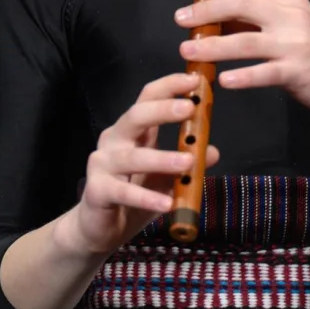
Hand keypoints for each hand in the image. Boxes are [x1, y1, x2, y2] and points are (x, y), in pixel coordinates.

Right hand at [60, 72, 219, 256]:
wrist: (98, 228)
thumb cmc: (133, 194)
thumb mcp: (165, 177)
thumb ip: (185, 161)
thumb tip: (212, 151)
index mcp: (132, 130)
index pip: (147, 98)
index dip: (169, 86)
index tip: (194, 80)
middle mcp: (114, 141)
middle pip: (135, 117)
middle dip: (162, 110)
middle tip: (189, 108)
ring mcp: (102, 164)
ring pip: (132, 158)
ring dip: (161, 159)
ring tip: (187, 162)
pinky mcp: (97, 190)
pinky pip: (124, 192)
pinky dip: (147, 197)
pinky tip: (167, 203)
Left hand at [174, 0, 309, 124]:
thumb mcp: (294, 27)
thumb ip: (261, 19)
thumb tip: (217, 15)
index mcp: (289, 0)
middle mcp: (292, 16)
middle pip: (241, 3)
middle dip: (205, 9)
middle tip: (180, 19)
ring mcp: (296, 43)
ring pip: (245, 40)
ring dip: (211, 45)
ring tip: (186, 51)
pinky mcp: (298, 71)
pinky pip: (263, 72)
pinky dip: (241, 76)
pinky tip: (222, 81)